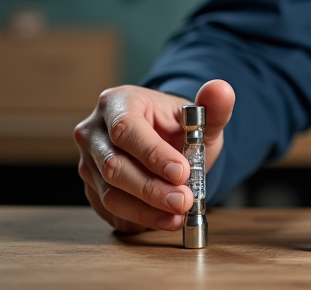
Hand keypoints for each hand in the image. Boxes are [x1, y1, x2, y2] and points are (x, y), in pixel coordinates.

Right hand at [74, 80, 234, 232]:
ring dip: (146, 210)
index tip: (182, 172)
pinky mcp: (92, 190)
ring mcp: (89, 163)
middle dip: (152, 189)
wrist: (168, 143)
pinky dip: (139, 220)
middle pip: (114, 166)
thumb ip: (215, 106)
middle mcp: (94, 132)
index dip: (153, 154)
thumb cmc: (180, 127)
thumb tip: (222, 90)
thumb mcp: (201, 117)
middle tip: (184, 201)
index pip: (126, 130)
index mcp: (117, 103)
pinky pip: (110, 212)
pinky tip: (164, 220)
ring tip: (178, 215)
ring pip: (110, 195)